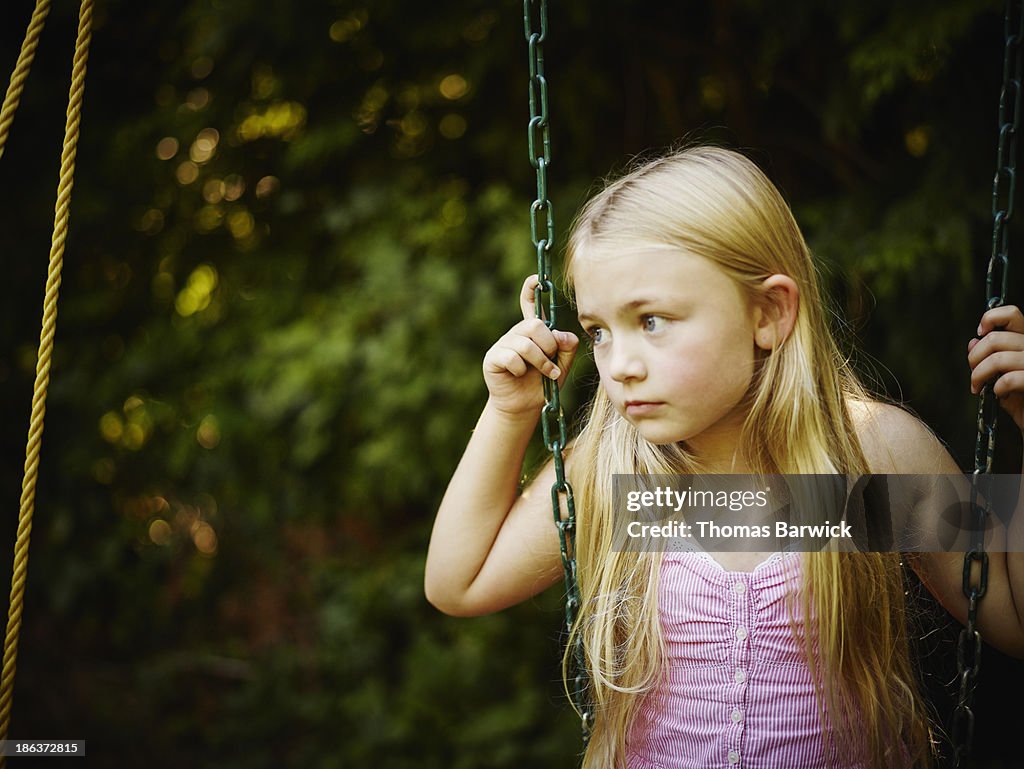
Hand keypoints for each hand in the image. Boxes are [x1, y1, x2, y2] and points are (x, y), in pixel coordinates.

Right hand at [482, 275, 578, 416]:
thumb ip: (566, 348)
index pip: (529, 304)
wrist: (524, 406)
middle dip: (549, 345)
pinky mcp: (493, 358)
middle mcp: (517, 334)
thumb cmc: (543, 383)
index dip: (531, 290)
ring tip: (547, 374)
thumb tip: (562, 336)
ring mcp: (503, 344)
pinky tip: (519, 375)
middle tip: (553, 361)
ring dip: (541, 361)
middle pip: (534, 325)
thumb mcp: (562, 365)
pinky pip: (511, 357)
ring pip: (525, 343)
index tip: (537, 279)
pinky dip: (521, 369)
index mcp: (533, 331)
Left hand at [968, 305, 1023, 429]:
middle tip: (973, 374)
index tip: (980, 334)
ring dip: (979, 375)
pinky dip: (997, 387)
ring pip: (998, 359)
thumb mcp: (1003, 377)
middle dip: (974, 358)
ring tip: (978, 387)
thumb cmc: (1023, 401)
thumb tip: (973, 342)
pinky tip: (999, 394)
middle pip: (995, 338)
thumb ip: (991, 358)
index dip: (990, 319)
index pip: (1012, 314)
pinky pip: (1010, 379)